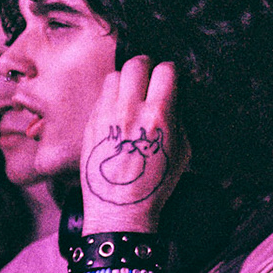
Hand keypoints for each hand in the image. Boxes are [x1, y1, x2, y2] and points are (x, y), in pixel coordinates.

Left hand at [80, 57, 189, 234]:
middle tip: (150, 78)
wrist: (119, 209)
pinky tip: (118, 111)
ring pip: (115, 75)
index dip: (171, 72)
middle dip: (147, 66)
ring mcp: (106, 116)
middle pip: (136, 63)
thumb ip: (177, 118)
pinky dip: (112, 97)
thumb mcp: (182, 150)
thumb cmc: (155, 183)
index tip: (171, 80)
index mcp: (157, 115)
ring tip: (131, 94)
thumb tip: (171, 99)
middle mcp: (129, 110)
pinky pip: (101, 96)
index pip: (166, 70)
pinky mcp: (90, 124)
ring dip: (126, 80)